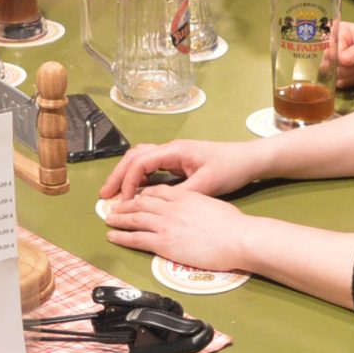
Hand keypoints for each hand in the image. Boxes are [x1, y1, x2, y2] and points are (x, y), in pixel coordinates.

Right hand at [99, 137, 258, 202]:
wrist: (248, 160)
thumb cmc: (230, 168)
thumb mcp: (206, 184)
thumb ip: (179, 193)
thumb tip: (154, 203)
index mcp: (174, 151)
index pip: (140, 163)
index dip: (128, 182)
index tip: (125, 202)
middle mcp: (170, 149)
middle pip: (134, 157)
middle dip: (117, 176)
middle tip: (104, 196)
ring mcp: (173, 153)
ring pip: (140, 159)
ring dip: (125, 174)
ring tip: (113, 192)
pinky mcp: (177, 160)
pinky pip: (150, 165)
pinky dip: (137, 175)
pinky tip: (134, 189)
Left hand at [104, 181, 254, 273]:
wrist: (237, 238)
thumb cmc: (233, 225)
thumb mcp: (213, 204)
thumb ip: (199, 205)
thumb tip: (198, 211)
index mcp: (185, 196)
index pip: (157, 191)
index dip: (143, 194)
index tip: (136, 197)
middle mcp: (171, 207)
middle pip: (141, 202)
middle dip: (126, 204)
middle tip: (115, 207)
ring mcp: (165, 224)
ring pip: (134, 218)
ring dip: (118, 218)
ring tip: (108, 219)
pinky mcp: (163, 242)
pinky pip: (136, 238)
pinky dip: (122, 236)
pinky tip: (112, 235)